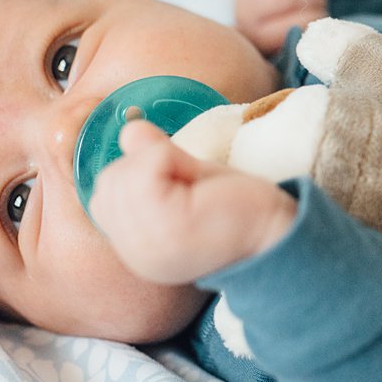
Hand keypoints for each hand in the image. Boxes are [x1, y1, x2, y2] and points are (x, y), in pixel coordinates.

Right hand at [89, 119, 296, 284]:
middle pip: (110, 180)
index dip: (137, 173)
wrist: (279, 230)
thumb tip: (131, 129)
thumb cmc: (238, 206)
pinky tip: (195, 181)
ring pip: (125, 172)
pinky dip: (168, 159)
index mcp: (135, 248)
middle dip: (147, 165)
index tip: (180, 186)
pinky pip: (146, 169)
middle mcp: (134, 253)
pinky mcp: (169, 226)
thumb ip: (154, 156)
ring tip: (194, 185)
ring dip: (161, 161)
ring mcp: (147, 244)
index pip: (103, 194)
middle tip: (192, 185)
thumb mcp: (187, 176)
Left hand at [235, 0, 329, 56]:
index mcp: (257, 33)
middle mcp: (247, 5)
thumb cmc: (283, 29)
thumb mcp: (289, 43)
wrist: (259, 7)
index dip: (315, 17)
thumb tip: (316, 31)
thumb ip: (301, 40)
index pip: (295, 22)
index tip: (321, 18)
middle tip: (320, 1)